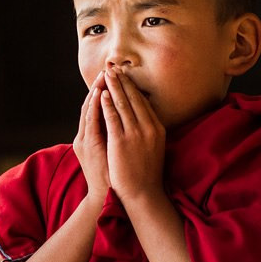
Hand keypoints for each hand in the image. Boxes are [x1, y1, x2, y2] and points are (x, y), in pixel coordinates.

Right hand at [73, 71, 110, 201]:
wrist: (107, 196)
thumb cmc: (113, 176)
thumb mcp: (113, 152)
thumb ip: (114, 135)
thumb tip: (126, 120)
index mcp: (90, 137)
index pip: (97, 107)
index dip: (104, 91)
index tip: (113, 76)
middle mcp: (84, 136)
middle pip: (92, 104)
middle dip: (100, 86)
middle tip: (108, 69)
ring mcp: (85, 140)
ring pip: (89, 110)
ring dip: (96, 92)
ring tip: (103, 76)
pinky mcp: (88, 145)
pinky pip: (91, 121)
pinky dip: (95, 107)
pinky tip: (100, 95)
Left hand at [100, 69, 165, 202]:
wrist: (142, 193)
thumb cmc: (146, 173)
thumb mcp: (153, 147)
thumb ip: (149, 131)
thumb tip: (144, 118)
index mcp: (157, 128)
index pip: (143, 102)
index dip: (133, 87)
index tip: (125, 76)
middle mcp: (148, 128)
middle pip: (133, 98)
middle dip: (122, 82)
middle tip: (114, 68)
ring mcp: (135, 134)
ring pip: (123, 104)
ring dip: (114, 87)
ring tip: (106, 74)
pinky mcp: (121, 142)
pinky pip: (113, 117)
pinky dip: (107, 104)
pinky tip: (103, 94)